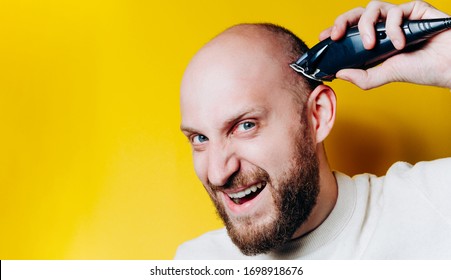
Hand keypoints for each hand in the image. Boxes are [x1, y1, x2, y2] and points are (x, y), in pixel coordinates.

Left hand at [319, 1, 450, 89]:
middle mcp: (384, 27)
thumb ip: (363, 77)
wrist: (448, 66)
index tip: (322, 38)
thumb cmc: (421, 70)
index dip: (335, 30)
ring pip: (373, 8)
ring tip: (371, 45)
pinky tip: (400, 43)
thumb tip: (339, 74)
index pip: (350, 31)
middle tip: (335, 36)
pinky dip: (393, 27)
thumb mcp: (386, 76)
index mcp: (375, 41)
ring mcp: (398, 17)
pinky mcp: (414, 9)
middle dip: (341, 22)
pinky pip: (395, 10)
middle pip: (356, 14)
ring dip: (366, 26)